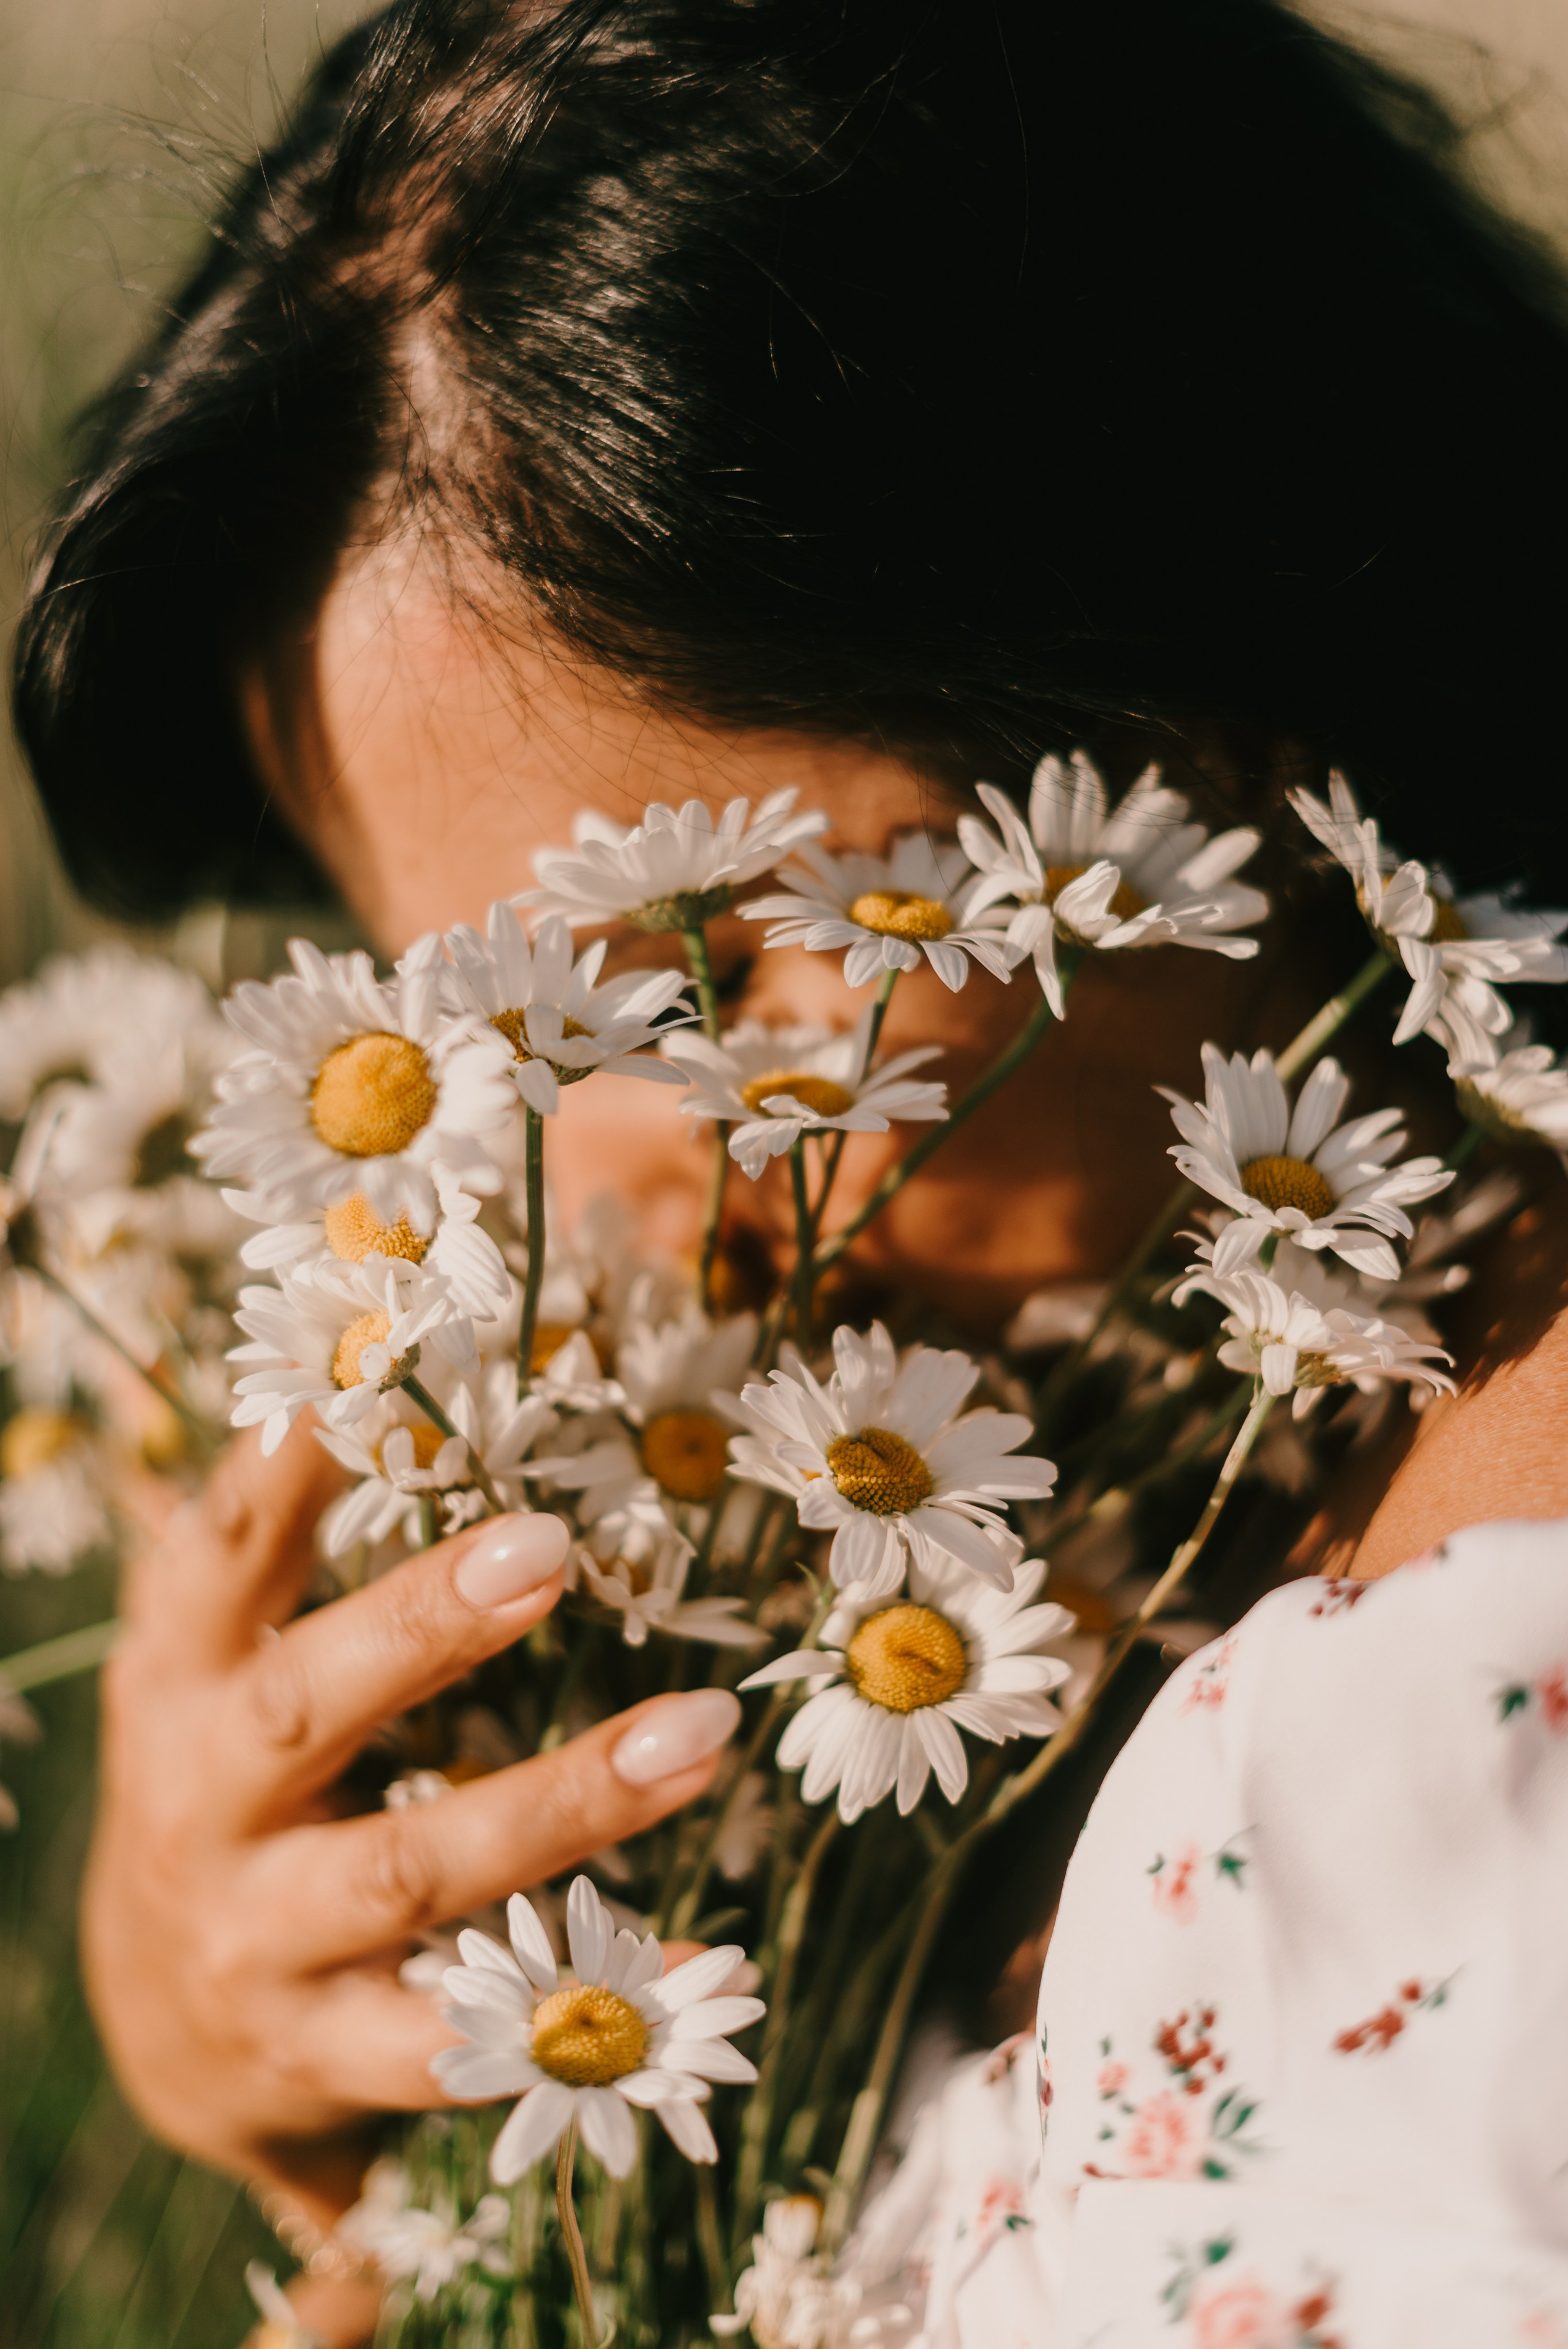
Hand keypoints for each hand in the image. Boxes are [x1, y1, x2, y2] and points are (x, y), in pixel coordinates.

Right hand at [83, 1419, 739, 2239]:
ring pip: (411, 1869)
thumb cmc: (226, 1792)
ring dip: (564, 1803)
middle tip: (549, 1545)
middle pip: (306, 1707)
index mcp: (176, 1681)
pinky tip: (701, 1968)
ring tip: (700, 1735)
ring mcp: (256, 1938)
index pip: (217, 1555)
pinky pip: (463, 2033)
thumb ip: (277, 1551)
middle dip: (423, 1628)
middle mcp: (202, 1803)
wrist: (149, 2029)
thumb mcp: (214, 1668)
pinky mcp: (319, 2053)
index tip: (371, 1367)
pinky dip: (587, 2004)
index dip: (283, 1467)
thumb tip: (369, 1371)